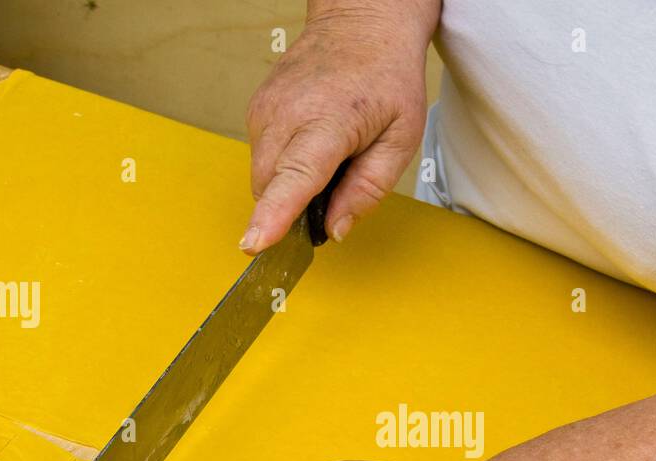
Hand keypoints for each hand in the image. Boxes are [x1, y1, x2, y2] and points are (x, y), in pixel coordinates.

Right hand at [239, 5, 435, 252]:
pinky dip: (284, 164)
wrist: (362, 23)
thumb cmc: (387, 77)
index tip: (255, 243)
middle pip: (271, 187)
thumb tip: (335, 229)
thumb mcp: (401, 139)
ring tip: (329, 153)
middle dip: (294, 206)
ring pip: (263, 176)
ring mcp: (265, 109)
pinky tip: (312, 142)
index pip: (294, 176)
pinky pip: (263, 157)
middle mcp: (287, 113)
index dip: (274, 215)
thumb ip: (368, 190)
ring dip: (290, 183)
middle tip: (337, 182)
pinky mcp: (256, 109)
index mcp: (329, 121)